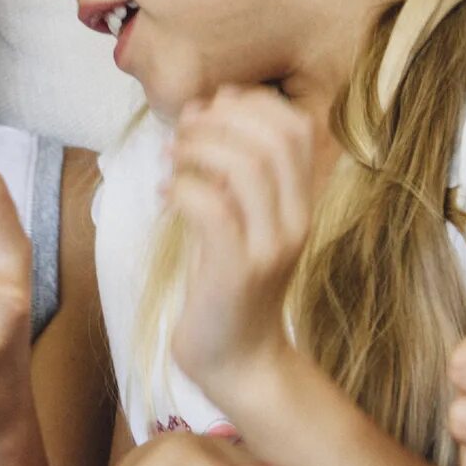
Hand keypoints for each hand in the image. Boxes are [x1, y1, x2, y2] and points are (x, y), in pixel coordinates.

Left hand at [166, 88, 315, 395]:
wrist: (239, 362)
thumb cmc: (229, 288)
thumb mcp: (241, 223)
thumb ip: (232, 175)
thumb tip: (207, 110)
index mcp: (301, 205)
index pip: (297, 128)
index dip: (253, 104)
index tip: (212, 107)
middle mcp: (295, 222)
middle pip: (273, 139)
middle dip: (220, 120)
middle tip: (183, 131)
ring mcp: (269, 247)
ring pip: (246, 167)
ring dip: (198, 150)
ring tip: (170, 159)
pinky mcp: (237, 271)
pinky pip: (212, 209)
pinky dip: (182, 190)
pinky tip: (164, 197)